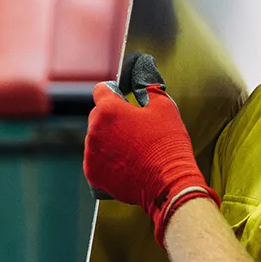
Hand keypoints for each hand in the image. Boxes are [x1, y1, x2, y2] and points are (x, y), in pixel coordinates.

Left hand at [85, 83, 217, 244]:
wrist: (169, 183)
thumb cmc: (167, 143)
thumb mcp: (164, 106)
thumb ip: (147, 88)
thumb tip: (139, 78)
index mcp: (108, 110)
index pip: (101, 90)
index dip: (114, 92)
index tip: (125, 99)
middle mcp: (94, 130)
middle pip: (98, 116)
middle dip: (112, 118)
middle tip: (135, 129)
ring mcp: (91, 154)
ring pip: (96, 139)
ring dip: (109, 140)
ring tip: (133, 150)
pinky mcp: (93, 174)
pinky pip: (95, 160)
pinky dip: (107, 160)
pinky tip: (126, 164)